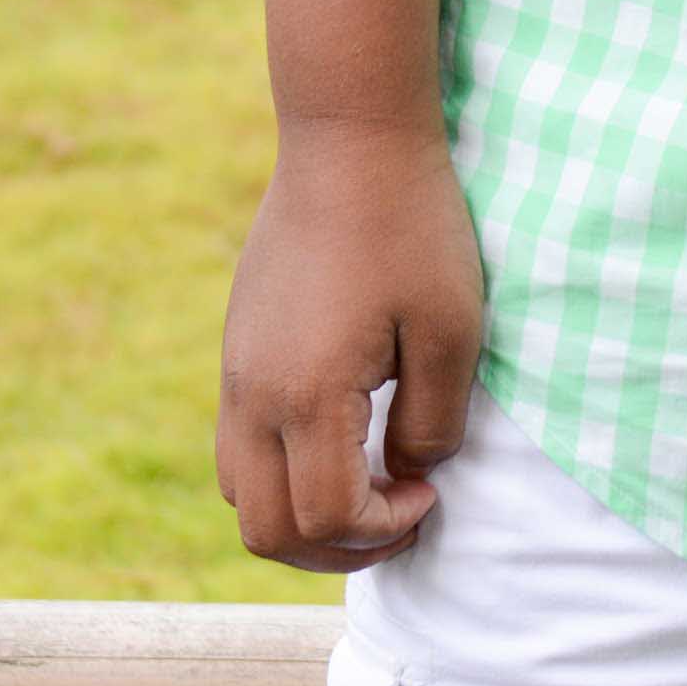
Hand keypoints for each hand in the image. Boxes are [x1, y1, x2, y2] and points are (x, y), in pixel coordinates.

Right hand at [218, 116, 485, 573]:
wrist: (350, 138)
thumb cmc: (412, 227)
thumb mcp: (450, 329)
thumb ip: (431, 422)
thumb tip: (406, 471)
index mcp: (307, 394)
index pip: (325, 518)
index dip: (384, 528)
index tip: (431, 491)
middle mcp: (254, 393)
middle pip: (265, 531)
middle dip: (336, 548)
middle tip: (399, 512)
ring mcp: (235, 370)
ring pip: (240, 494)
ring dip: (302, 515)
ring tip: (369, 483)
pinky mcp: (236, 347)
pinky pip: (239, 445)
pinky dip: (284, 470)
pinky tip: (343, 434)